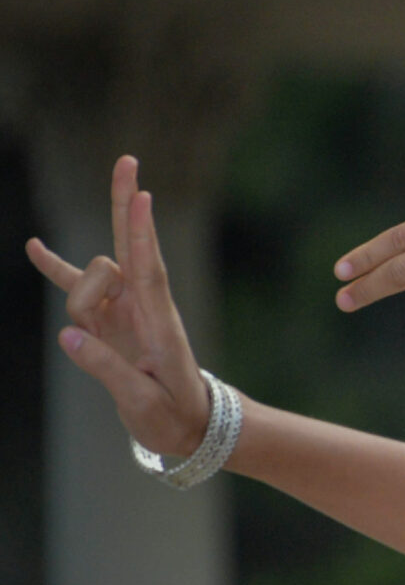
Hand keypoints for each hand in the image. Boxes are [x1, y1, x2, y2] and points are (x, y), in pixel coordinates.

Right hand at [26, 157, 212, 458]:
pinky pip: (77, 287)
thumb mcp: (143, 404)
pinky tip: (34, 247)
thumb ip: (105, 370)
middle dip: (125, 205)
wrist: (191, 426)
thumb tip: (66, 335)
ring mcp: (125, 308)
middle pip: (129, 247)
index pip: (148, 270)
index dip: (141, 233)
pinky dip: (56, 268)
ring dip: (78, 297)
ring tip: (91, 339)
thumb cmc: (174, 417)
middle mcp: (145, 307)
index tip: (142, 195)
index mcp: (160, 325)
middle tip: (128, 159)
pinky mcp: (109, 317)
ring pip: (90, 279)